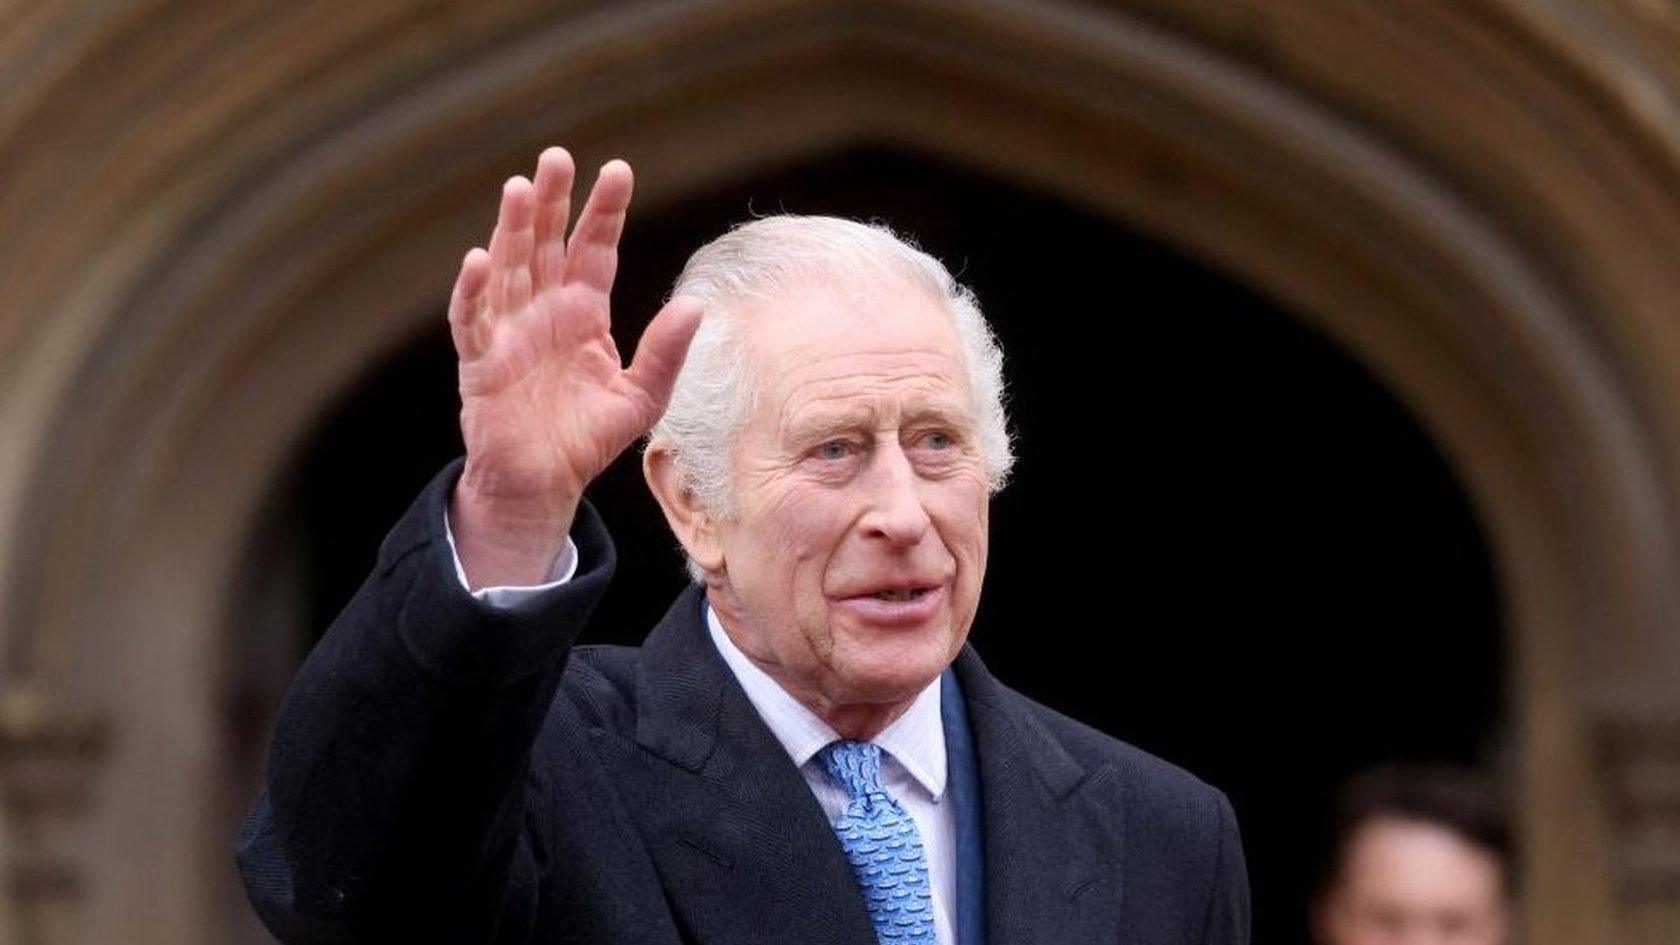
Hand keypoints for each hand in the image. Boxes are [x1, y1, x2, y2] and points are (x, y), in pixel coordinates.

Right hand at [447, 148, 702, 587]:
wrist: (543, 484)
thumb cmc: (587, 437)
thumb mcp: (641, 397)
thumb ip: (665, 353)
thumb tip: (695, 305)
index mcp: (584, 313)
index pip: (594, 250)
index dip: (604, 212)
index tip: (619, 170)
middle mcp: (544, 311)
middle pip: (545, 244)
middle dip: (551, 201)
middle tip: (557, 156)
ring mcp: (509, 332)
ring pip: (508, 269)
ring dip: (510, 229)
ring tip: (519, 187)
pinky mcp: (481, 362)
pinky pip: (472, 321)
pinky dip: (472, 292)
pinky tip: (478, 260)